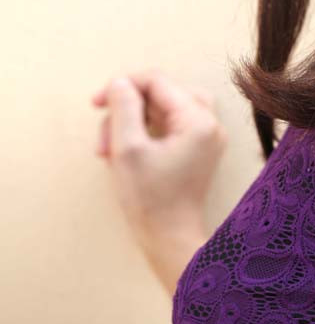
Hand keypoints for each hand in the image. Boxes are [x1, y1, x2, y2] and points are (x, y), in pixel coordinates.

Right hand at [91, 69, 227, 237]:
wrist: (170, 241)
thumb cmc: (150, 201)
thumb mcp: (128, 150)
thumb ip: (124, 108)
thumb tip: (120, 82)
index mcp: (198, 120)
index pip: (157, 81)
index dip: (123, 86)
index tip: (96, 103)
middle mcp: (209, 123)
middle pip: (160, 95)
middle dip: (127, 111)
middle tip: (104, 138)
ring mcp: (206, 137)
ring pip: (163, 110)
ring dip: (133, 122)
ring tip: (110, 150)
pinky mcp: (198, 149)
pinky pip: (170, 126)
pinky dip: (146, 133)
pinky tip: (125, 153)